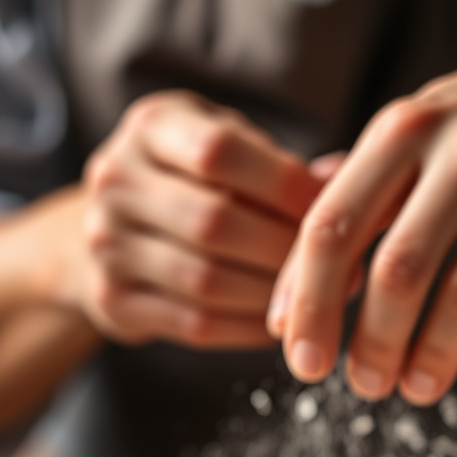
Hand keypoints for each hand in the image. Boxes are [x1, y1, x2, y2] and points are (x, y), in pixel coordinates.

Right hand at [73, 91, 325, 348]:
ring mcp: (106, 244)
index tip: (332, 209)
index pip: (220, 150)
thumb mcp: (225, 149)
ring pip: (206, 280)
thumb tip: (349, 176)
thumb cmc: (189, 182)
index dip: (284, 184)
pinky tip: (279, 324)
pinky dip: (248, 328)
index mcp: (151, 127)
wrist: (108, 231)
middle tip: (336, 268)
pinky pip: (195, 323)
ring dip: (271, 294)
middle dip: (284, 248)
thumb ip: (279, 165)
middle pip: (214, 221)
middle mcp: (116, 180)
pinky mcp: (112, 301)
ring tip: (314, 299)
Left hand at [269, 0, 456, 400]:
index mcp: (405, 130)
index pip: (334, 227)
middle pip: (399, 268)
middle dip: (375, 343)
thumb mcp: (412, 133)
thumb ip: (349, 205)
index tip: (304, 362)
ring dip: (436, 354)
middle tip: (367, 386)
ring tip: (417, 389)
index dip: (310, 303)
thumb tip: (283, 302)